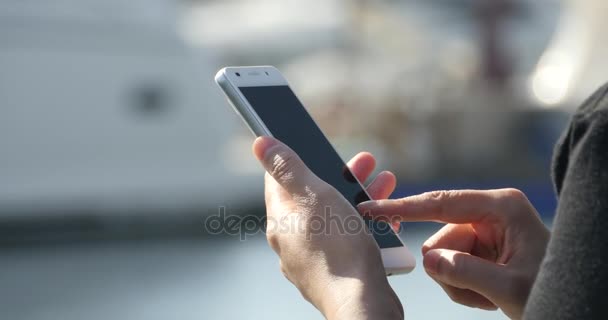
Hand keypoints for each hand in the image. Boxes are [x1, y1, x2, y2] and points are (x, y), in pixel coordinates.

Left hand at [253, 137, 402, 319]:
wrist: (362, 305)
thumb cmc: (338, 251)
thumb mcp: (314, 197)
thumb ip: (289, 169)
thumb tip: (260, 143)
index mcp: (281, 220)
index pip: (280, 180)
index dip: (298, 158)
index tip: (317, 146)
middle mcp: (292, 241)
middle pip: (314, 198)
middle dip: (341, 177)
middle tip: (365, 163)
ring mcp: (312, 259)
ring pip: (335, 219)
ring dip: (360, 199)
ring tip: (385, 185)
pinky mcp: (335, 272)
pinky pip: (348, 241)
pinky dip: (366, 226)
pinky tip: (384, 220)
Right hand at [359, 189, 549, 319]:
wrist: (570, 303)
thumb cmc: (550, 289)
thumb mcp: (510, 288)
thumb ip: (465, 272)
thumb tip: (429, 259)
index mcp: (500, 207)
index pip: (440, 203)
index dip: (402, 208)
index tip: (369, 208)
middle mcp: (489, 212)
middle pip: (439, 238)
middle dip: (451, 270)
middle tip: (477, 291)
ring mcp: (484, 230)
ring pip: (441, 255)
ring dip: (458, 283)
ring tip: (487, 294)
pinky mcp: (480, 246)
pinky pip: (449, 265)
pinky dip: (463, 287)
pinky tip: (488, 293)